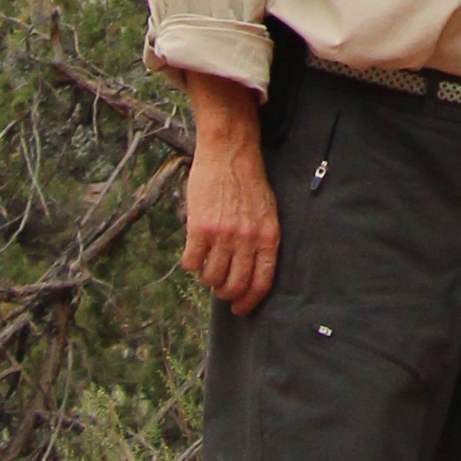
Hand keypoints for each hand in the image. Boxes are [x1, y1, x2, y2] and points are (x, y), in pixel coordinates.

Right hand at [178, 80, 279, 312]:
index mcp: (268, 236)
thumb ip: (260, 242)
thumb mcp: (267, 212)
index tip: (240, 309)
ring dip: (208, 278)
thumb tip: (250, 274)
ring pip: (211, 278)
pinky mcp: (200, 228)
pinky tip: (194, 252)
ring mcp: (223, 234)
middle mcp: (248, 239)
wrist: (230, 152)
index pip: (262, 283)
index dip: (249, 302)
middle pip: (234, 286)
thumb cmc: (248, 182)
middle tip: (220, 289)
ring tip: (207, 265)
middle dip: (226, 293)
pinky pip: (192, 263)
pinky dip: (191, 263)